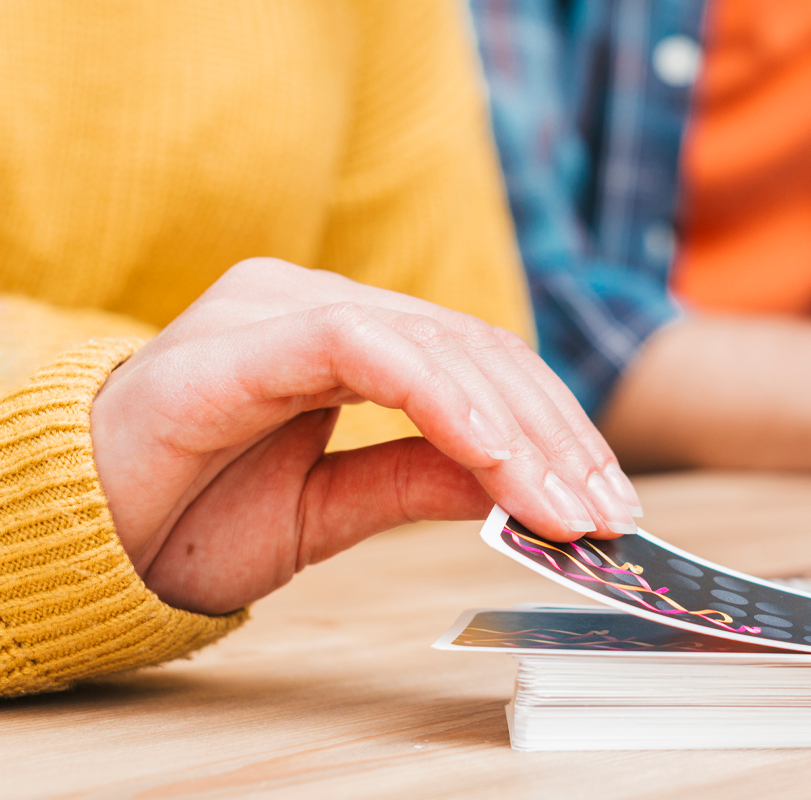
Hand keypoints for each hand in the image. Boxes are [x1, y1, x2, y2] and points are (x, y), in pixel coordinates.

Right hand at [89, 258, 642, 614]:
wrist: (76, 544)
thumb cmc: (186, 517)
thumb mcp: (333, 508)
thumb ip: (422, 478)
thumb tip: (524, 482)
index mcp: (343, 337)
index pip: (479, 360)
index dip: (554, 427)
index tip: (602, 502)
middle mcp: (318, 306)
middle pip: (476, 348)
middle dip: (555, 435)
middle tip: (605, 512)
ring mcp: (280, 310)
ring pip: (438, 343)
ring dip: (518, 429)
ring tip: (565, 504)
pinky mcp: (247, 340)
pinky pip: (368, 349)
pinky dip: (445, 401)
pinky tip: (497, 462)